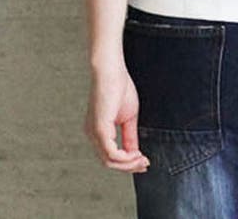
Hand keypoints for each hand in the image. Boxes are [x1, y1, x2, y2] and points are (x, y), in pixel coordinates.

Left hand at [83, 59, 150, 173]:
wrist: (111, 70)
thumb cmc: (118, 87)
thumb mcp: (128, 117)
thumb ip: (129, 136)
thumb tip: (134, 152)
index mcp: (98, 131)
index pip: (111, 155)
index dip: (128, 163)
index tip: (143, 161)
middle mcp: (92, 134)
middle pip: (109, 162)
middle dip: (129, 166)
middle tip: (145, 164)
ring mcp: (94, 133)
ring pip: (109, 161)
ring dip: (128, 164)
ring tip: (142, 159)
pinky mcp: (99, 128)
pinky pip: (110, 153)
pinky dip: (125, 157)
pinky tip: (135, 154)